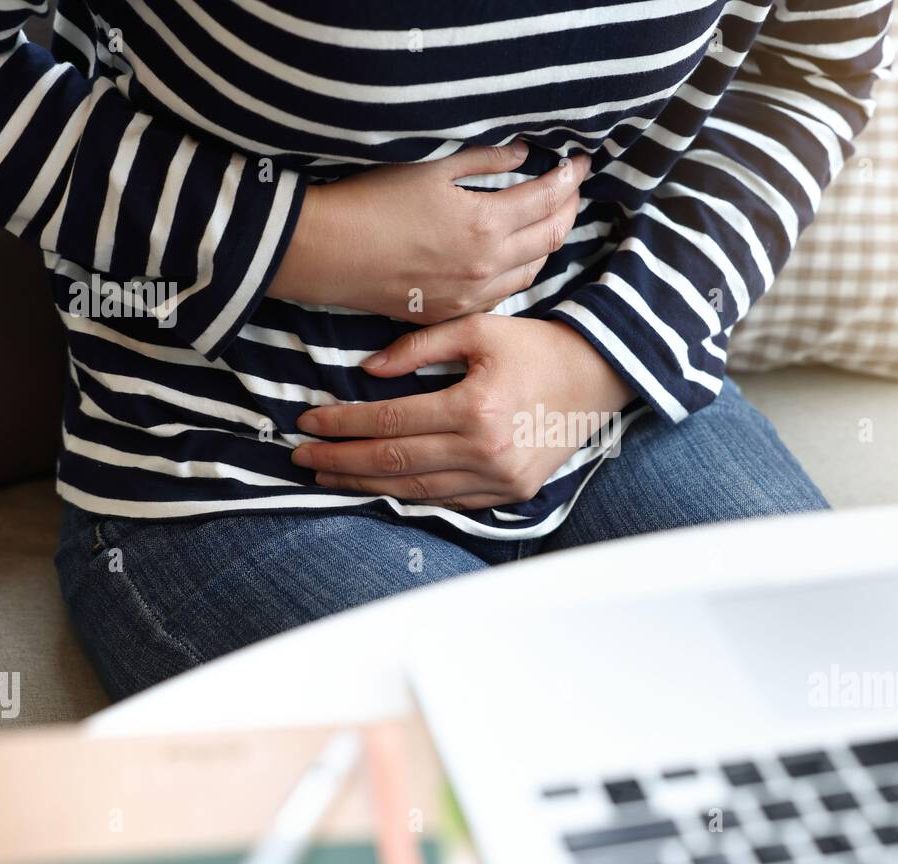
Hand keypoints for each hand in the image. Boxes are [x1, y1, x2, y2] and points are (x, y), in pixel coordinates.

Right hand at [269, 145, 589, 320]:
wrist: (325, 253)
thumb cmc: (371, 200)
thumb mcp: (430, 167)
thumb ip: (484, 160)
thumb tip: (522, 154)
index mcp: (486, 223)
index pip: (548, 197)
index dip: (570, 177)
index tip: (580, 161)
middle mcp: (487, 265)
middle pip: (551, 237)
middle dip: (569, 207)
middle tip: (573, 186)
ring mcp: (471, 294)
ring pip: (533, 270)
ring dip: (549, 242)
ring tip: (552, 218)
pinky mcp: (452, 311)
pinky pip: (504, 292)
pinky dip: (521, 269)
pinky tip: (518, 253)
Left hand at [291, 315, 634, 509]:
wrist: (598, 378)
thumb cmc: (536, 347)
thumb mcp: (479, 329)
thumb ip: (419, 348)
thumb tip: (368, 372)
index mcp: (476, 407)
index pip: (390, 420)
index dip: (343, 425)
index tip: (307, 424)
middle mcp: (486, 450)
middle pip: (394, 462)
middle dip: (340, 461)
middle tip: (300, 458)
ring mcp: (500, 478)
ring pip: (416, 489)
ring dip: (366, 486)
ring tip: (327, 478)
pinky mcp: (511, 493)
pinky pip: (448, 501)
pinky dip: (409, 495)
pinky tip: (379, 489)